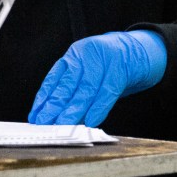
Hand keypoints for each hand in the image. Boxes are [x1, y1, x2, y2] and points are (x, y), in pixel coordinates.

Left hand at [28, 30, 166, 126]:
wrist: (140, 50)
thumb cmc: (111, 66)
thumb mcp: (89, 72)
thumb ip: (75, 90)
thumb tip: (57, 116)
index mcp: (74, 55)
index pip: (54, 78)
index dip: (43, 99)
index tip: (35, 116)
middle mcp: (86, 54)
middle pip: (67, 85)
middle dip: (54, 107)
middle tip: (45, 123)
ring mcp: (103, 60)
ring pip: (85, 89)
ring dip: (73, 110)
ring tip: (63, 125)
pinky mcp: (121, 68)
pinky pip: (107, 91)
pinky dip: (98, 107)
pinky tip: (91, 120)